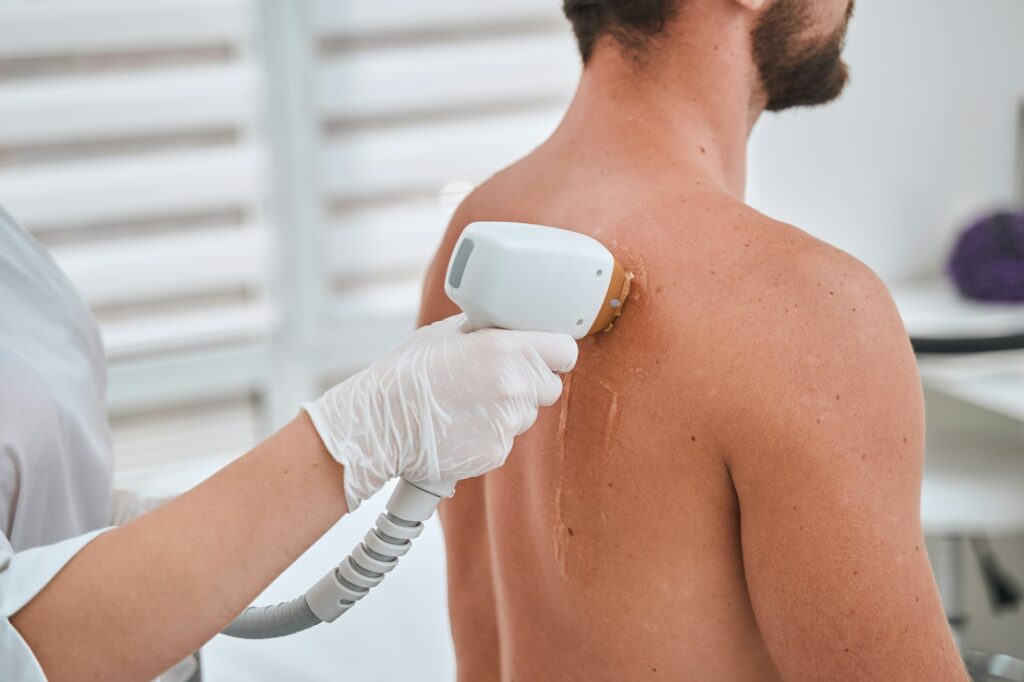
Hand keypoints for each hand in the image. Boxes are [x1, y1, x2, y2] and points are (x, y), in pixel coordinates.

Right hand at [304, 314, 577, 510]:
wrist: (380, 425)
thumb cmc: (406, 374)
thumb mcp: (446, 334)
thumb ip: (486, 331)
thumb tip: (507, 328)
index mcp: (505, 350)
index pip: (564, 351)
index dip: (555, 351)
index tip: (547, 353)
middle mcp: (514, 387)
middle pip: (550, 386)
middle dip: (531, 382)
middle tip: (497, 378)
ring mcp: (507, 424)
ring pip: (527, 414)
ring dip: (508, 409)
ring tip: (468, 403)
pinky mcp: (496, 452)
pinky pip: (506, 438)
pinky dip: (490, 432)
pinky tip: (460, 424)